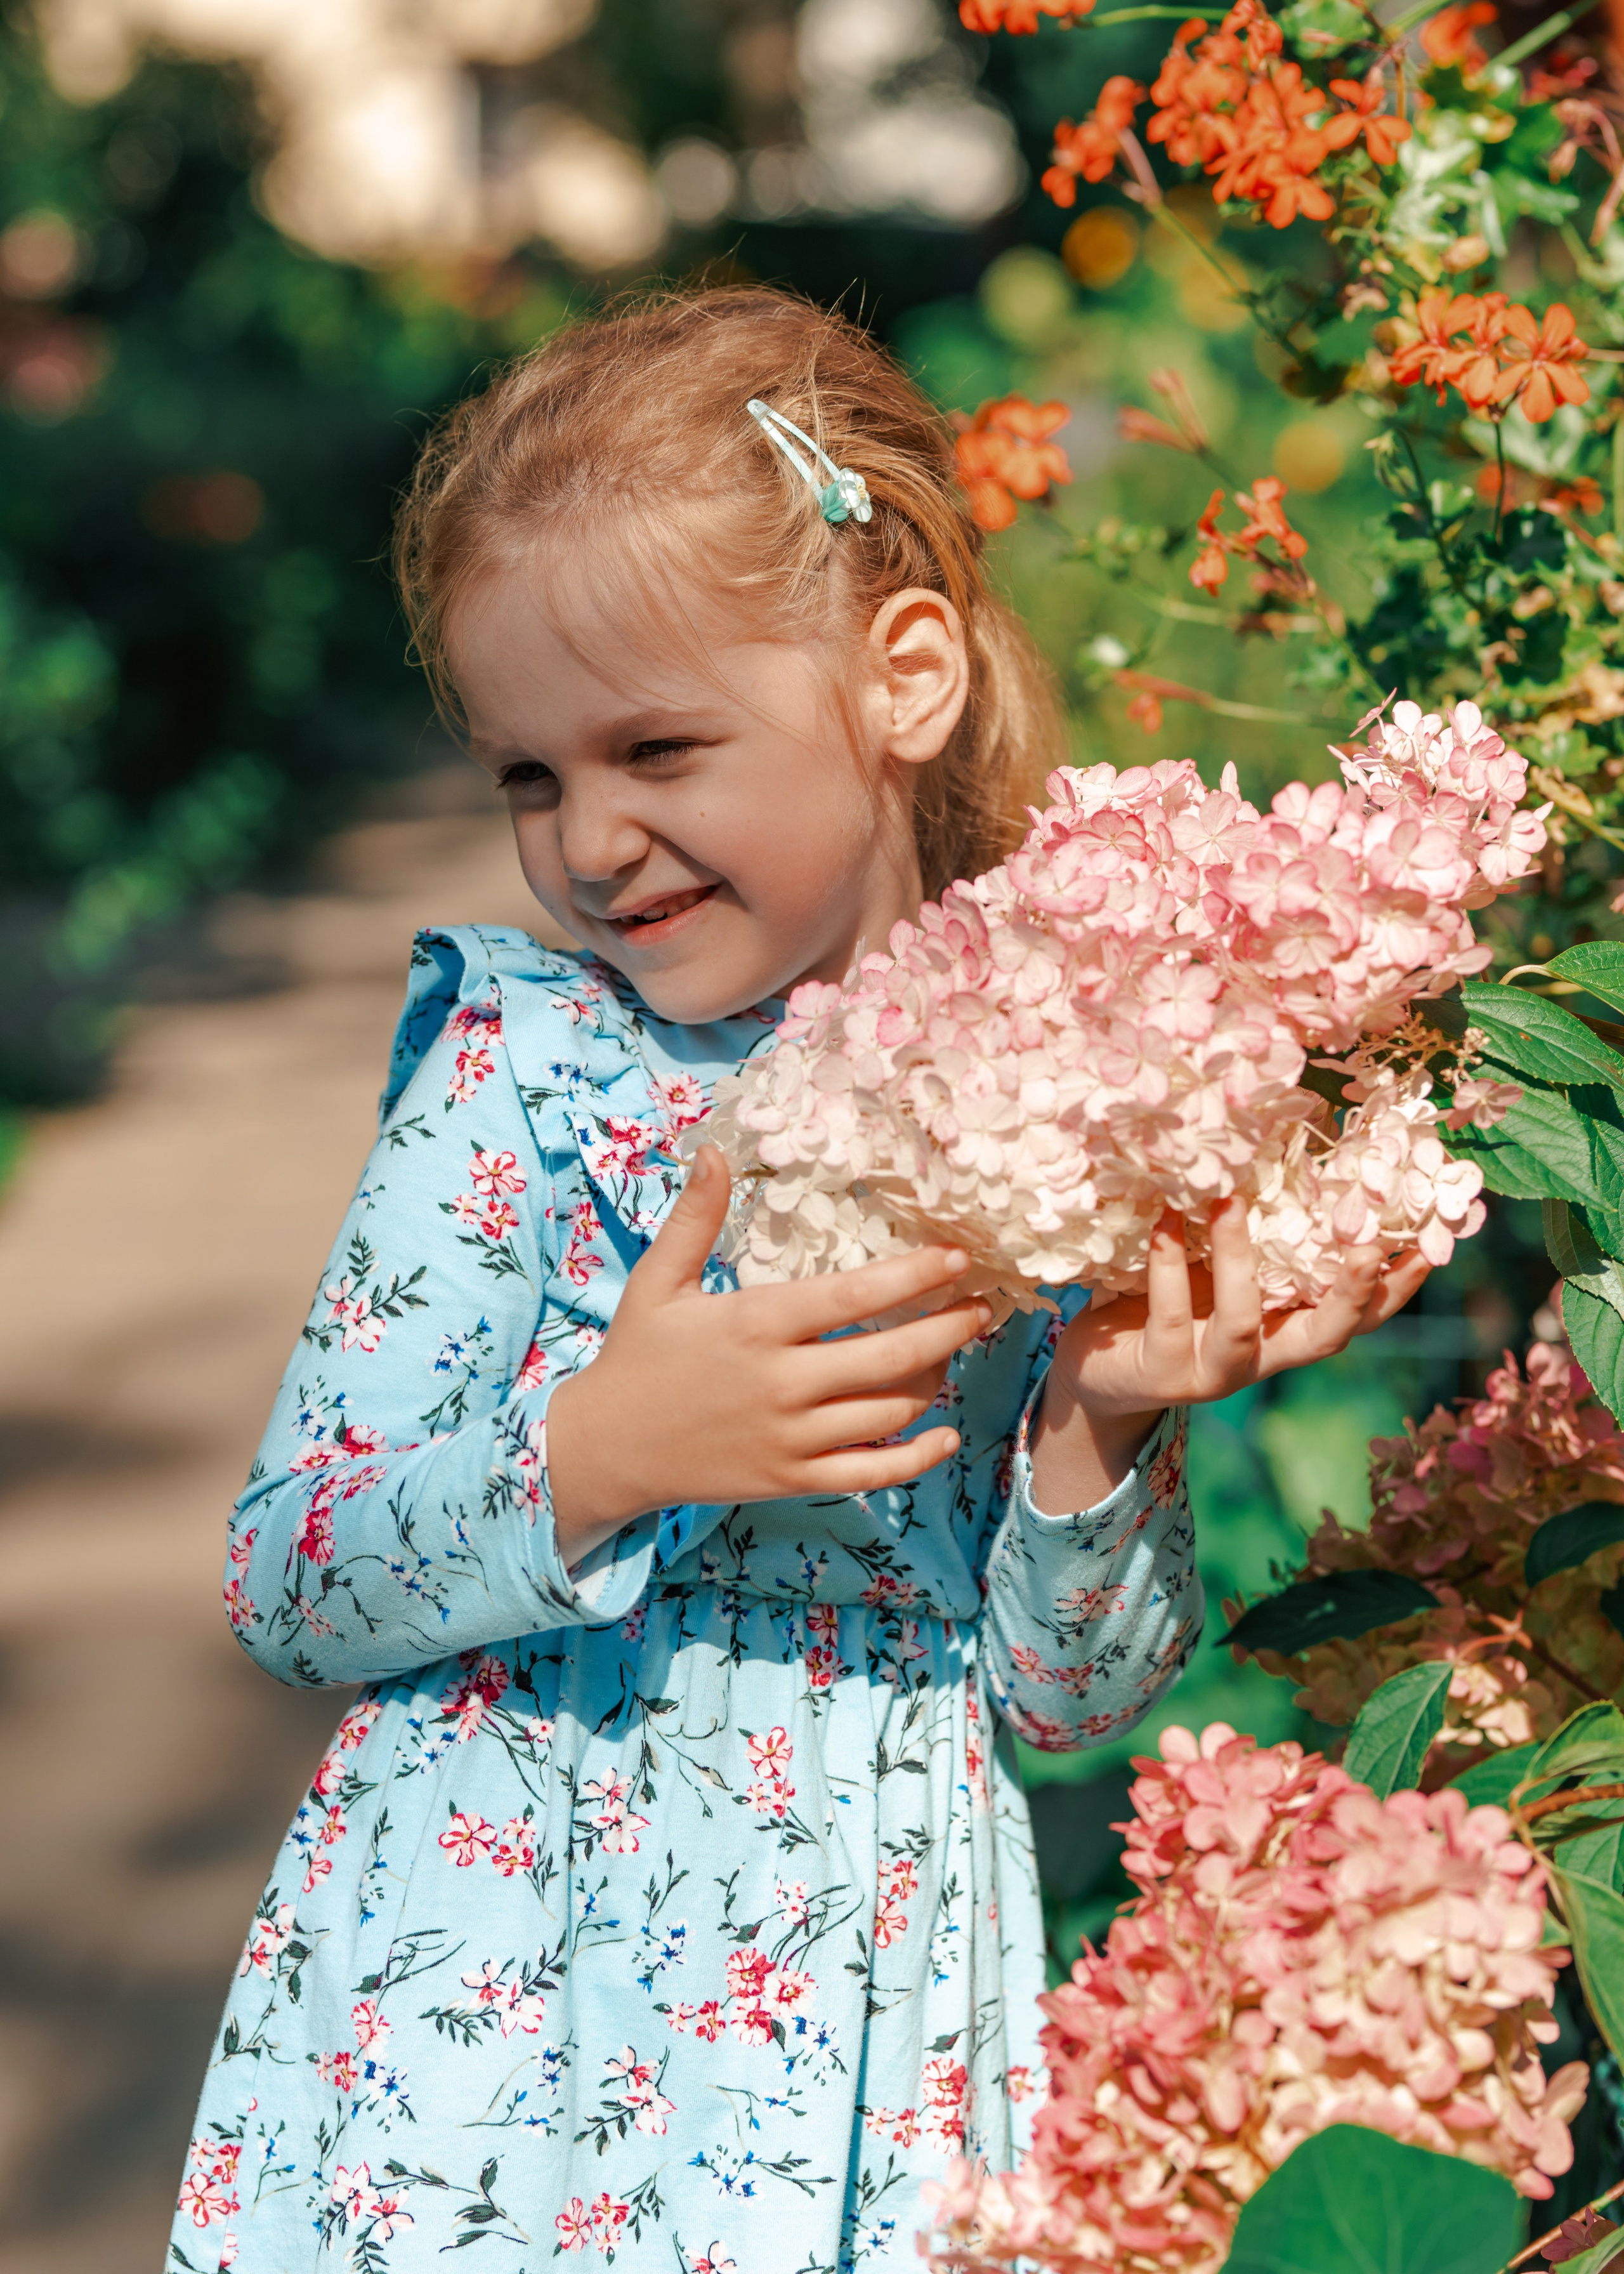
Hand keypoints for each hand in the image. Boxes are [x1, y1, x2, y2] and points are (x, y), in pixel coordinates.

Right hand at [545, 1145, 993, 1563]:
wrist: (605, 1448)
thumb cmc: (638, 1357)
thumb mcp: (658, 1281)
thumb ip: (695, 1218)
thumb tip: (712, 1150)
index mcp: (756, 1323)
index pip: (856, 1297)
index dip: (916, 1276)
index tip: (957, 1259)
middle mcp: (782, 1382)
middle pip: (893, 1357)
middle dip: (949, 1329)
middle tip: (982, 1308)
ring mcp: (790, 1437)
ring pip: (890, 1411)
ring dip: (933, 1380)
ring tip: (950, 1354)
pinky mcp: (790, 1481)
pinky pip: (871, 1471)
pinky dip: (917, 1457)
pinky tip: (944, 1435)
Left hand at [1029, 1197, 1430, 1513]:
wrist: (1099, 1370)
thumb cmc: (1164, 1302)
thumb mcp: (1215, 1271)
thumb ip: (1255, 1239)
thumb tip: (1282, 1154)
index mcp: (1283, 1330)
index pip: (1356, 1317)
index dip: (1395, 1289)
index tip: (1432, 1245)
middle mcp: (1259, 1358)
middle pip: (1323, 1337)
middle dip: (1349, 1293)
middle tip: (1368, 1243)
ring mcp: (1209, 1373)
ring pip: (1240, 1324)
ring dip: (1240, 1263)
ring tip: (1232, 1200)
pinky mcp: (1159, 1372)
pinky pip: (1169, 1316)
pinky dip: (1168, 1264)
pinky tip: (1167, 1221)